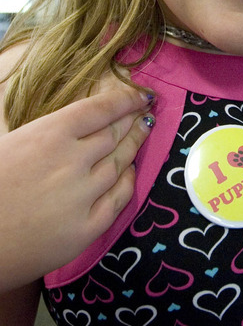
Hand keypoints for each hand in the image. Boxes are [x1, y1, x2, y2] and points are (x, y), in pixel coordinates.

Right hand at [0, 84, 154, 290]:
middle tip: (145, 113)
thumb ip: (49, 134)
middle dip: (133, 121)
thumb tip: (82, 125)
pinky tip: (131, 173)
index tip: (140, 96)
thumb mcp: (12, 144)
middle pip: (113, 135)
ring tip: (144, 133)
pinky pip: (118, 200)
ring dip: (134, 146)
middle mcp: (71, 162)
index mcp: (48, 135)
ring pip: (119, 164)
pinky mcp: (86, 228)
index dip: (124, 100)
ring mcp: (82, 196)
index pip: (99, 110)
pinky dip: (128, 183)